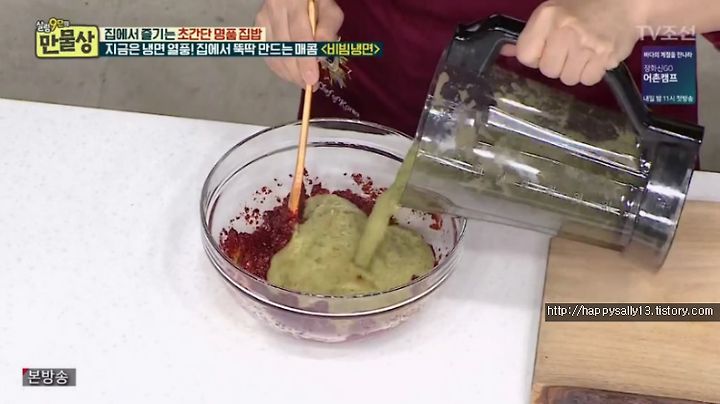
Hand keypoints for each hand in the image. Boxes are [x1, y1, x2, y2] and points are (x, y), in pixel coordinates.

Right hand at [255, 0, 343, 87]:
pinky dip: (280, 68)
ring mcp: (263, 18)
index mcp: (293, 0)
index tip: (311, 79)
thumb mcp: (329, 8)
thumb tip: (321, 55)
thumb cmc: (315, 1)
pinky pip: (268, 55)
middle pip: (284, 48)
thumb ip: (328, 28)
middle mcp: (274, 8)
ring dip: (289, 73)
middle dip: (297, 72)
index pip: (299, 35)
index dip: (305, 60)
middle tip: (311, 85)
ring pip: (274, 54)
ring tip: (303, 81)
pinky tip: (291, 73)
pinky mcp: (258, 28)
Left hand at [504, 0, 649, 85]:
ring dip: (574, 70)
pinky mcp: (606, 55)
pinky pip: (588, 79)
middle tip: (569, 51)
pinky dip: (591, 73)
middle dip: (557, 65)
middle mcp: (565, 29)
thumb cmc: (585, 6)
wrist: (627, 1)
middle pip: (547, 70)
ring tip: (584, 53)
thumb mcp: (553, 12)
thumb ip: (531, 35)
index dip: (535, 57)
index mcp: (547, 16)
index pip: (525, 55)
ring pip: (568, 78)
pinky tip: (596, 57)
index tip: (545, 50)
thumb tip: (506, 51)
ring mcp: (586, 43)